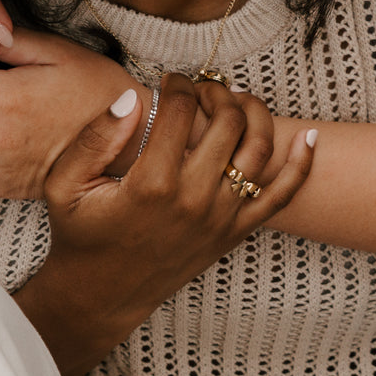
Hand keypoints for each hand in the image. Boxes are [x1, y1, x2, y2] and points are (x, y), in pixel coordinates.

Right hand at [19, 74, 316, 375]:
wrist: (101, 294)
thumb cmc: (82, 233)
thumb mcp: (66, 184)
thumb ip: (94, 137)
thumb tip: (130, 97)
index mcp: (152, 183)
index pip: (183, 110)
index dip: (179, 83)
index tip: (171, 80)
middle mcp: (194, 198)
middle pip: (228, 121)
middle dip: (217, 92)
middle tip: (203, 89)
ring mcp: (221, 217)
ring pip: (259, 148)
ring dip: (255, 112)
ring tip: (236, 101)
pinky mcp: (236, 232)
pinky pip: (282, 196)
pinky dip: (302, 164)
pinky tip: (309, 137)